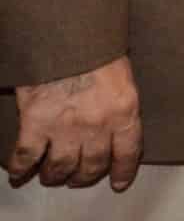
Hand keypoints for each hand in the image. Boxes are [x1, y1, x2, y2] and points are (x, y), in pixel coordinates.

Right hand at [7, 55, 141, 190]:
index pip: (128, 152)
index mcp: (123, 111)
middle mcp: (97, 125)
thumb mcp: (122, 76)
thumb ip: (120, 103)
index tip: (117, 183)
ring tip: (51, 177)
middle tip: (77, 179)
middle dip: (85, 177)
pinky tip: (19, 175)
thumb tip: (117, 125)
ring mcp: (64, 127)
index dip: (122, 171)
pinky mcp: (34, 123)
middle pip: (92, 164)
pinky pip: (26, 157)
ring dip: (55, 176)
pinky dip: (20, 169)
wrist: (66, 37)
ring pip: (60, 167)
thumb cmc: (97, 50)